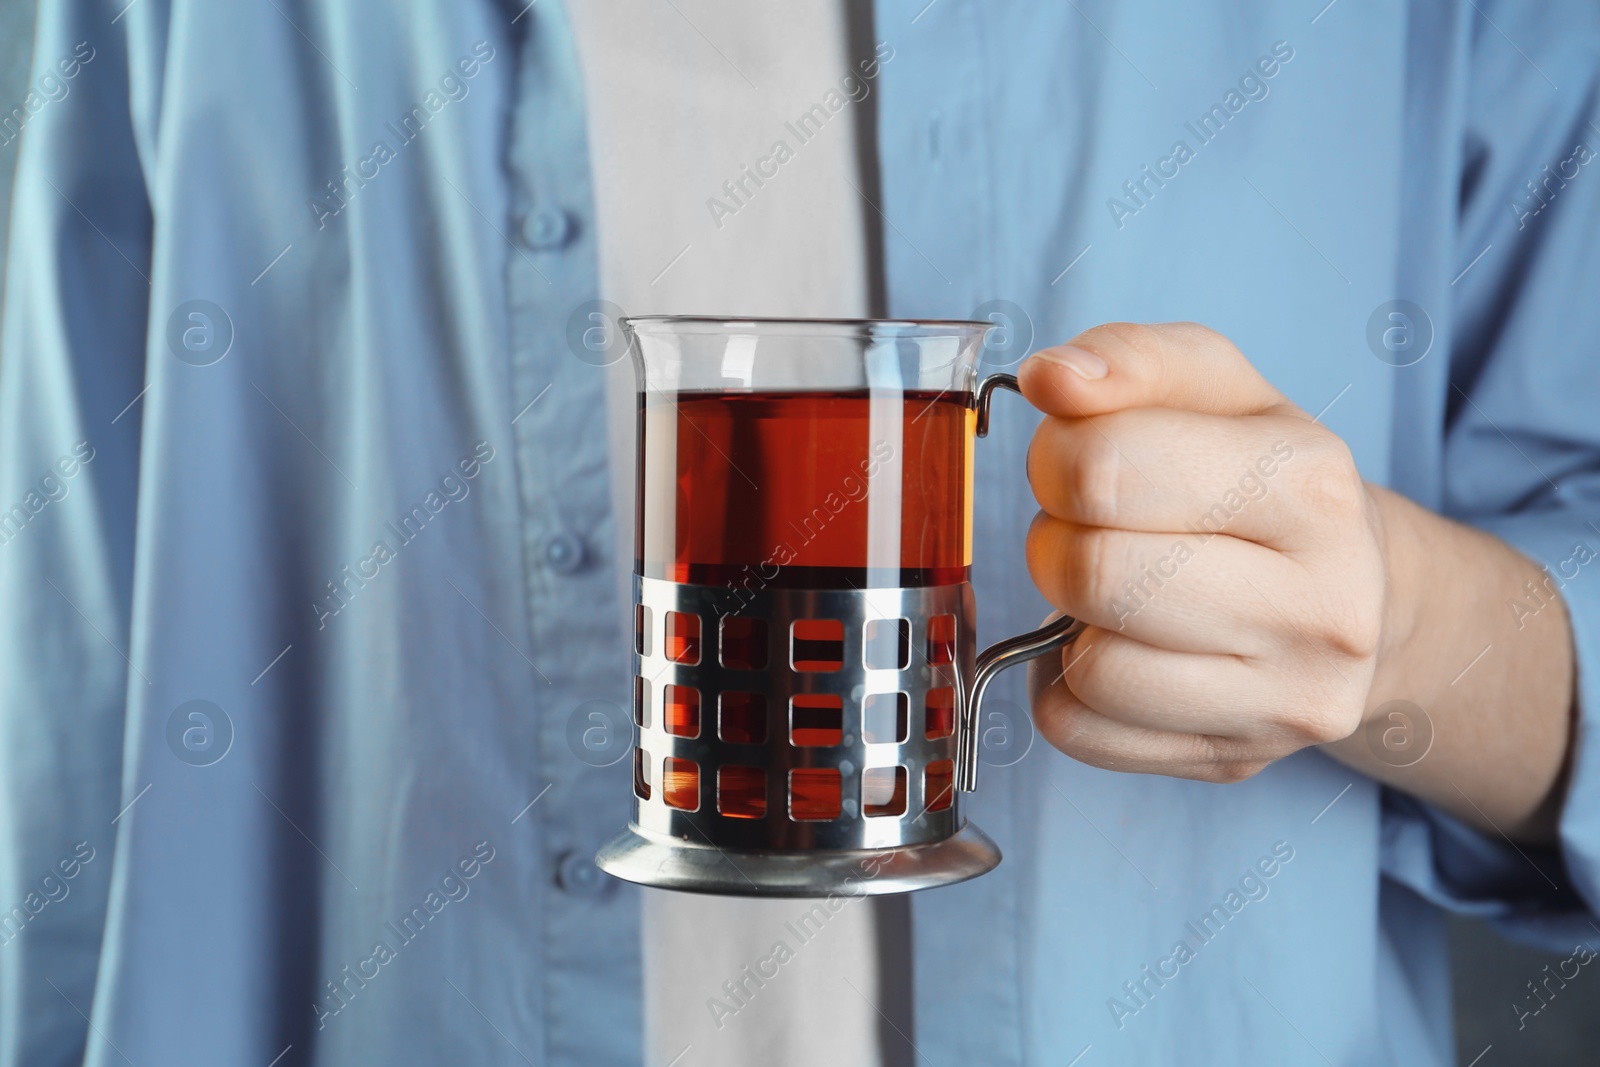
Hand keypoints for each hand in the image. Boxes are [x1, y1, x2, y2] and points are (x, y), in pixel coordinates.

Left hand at [1020, 322, 1386, 782]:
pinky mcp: (1237, 760)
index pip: (1109, 471)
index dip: (1057, 459)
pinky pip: (1078, 731)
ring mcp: (1286, 701)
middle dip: (1058, 541)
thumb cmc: (1262, 478)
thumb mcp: (1216, 388)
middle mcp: (1321, 606)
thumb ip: (1128, 359)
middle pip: (1097, 576)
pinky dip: (1065, 685)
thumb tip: (1049, 380)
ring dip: (1068, 620)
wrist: (1358, 596)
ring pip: (1091, 670)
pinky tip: (1117, 647)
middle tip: (1088, 530)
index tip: (1075, 462)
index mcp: (1313, 486)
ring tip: (1114, 591)